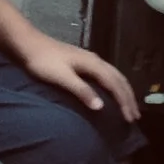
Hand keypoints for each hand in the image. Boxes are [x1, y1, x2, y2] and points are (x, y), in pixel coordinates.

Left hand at [14, 30, 141, 123]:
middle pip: (118, 79)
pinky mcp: (83, 63)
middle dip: (128, 97)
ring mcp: (90, 60)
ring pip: (114, 76)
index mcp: (93, 64)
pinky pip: (106, 75)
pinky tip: (111, 93)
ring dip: (123, 91)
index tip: (131, 119)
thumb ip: (81, 90)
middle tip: (135, 116)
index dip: (124, 101)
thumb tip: (101, 107)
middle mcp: (95, 60)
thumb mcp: (62, 77)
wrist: (28, 44)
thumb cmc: (43, 62)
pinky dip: (114, 86)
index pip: (115, 84)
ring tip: (129, 106)